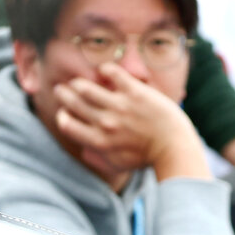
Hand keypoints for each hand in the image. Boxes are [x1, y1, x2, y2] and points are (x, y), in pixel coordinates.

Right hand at [52, 63, 206, 182]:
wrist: (173, 146)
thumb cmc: (145, 157)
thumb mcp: (118, 164)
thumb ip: (98, 158)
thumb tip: (83, 150)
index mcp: (99, 142)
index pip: (68, 125)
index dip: (62, 117)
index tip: (64, 113)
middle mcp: (106, 124)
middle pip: (74, 104)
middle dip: (64, 95)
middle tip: (61, 91)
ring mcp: (119, 106)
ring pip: (86, 88)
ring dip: (77, 83)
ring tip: (76, 82)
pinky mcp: (134, 92)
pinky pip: (112, 73)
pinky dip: (105, 70)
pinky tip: (104, 72)